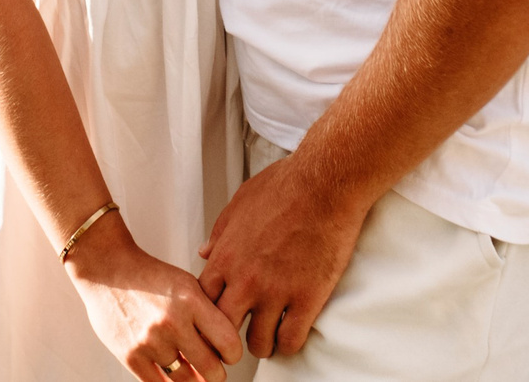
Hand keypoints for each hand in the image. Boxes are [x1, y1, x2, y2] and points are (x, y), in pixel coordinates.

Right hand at [65, 216, 245, 381]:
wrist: (108, 269)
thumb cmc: (150, 276)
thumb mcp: (187, 284)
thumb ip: (207, 313)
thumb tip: (225, 347)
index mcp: (191, 300)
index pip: (228, 343)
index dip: (233, 354)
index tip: (229, 355)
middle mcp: (172, 322)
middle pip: (210, 369)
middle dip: (216, 374)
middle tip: (214, 370)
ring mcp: (150, 341)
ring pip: (185, 380)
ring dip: (192, 378)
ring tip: (191, 369)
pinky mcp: (130, 355)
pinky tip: (172, 373)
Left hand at [197, 155, 365, 359]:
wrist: (325, 184)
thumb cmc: (285, 185)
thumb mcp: (240, 202)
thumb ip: (220, 232)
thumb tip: (204, 251)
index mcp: (226, 257)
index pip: (203, 302)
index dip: (211, 312)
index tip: (223, 313)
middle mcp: (245, 280)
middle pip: (224, 329)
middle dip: (230, 336)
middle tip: (242, 334)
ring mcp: (275, 292)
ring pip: (258, 343)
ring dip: (263, 343)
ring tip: (270, 336)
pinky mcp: (307, 299)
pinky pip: (290, 341)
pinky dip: (289, 344)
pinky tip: (292, 333)